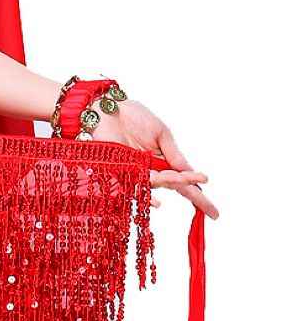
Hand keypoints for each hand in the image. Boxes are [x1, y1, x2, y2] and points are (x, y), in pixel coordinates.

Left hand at [93, 99, 218, 218]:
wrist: (107, 109)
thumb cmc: (134, 117)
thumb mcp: (161, 133)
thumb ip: (174, 154)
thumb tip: (190, 172)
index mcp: (162, 160)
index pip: (182, 179)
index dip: (197, 194)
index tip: (214, 211)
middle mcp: (149, 170)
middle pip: (172, 185)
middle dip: (190, 191)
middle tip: (208, 201)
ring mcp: (133, 171)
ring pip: (155, 183)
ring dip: (170, 181)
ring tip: (183, 179)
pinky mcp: (117, 171)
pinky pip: (130, 185)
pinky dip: (143, 193)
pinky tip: (158, 203)